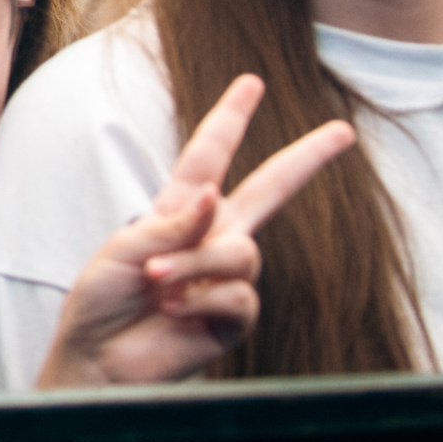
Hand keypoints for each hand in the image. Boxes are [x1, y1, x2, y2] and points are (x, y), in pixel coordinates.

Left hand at [34, 75, 354, 388]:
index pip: (210, 156)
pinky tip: (175, 311)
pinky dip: (203, 299)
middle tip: (344, 131)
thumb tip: (215, 195)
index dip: (230, 118)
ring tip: (159, 284)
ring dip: (196, 265)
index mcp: (180, 210)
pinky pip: (240, 296)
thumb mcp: (124, 248)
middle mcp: (212, 238)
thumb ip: (172, 223)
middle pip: (271, 190)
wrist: (98, 358)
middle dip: (307, 159)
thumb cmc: (102, 300)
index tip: (251, 83)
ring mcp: (226, 278)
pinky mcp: (234, 318)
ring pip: (242, 253)